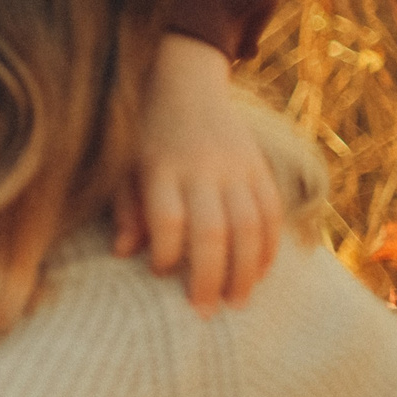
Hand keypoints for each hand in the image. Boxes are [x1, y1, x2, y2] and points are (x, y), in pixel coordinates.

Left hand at [118, 35, 281, 312]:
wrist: (185, 84)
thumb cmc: (145, 135)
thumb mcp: (124, 165)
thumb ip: (126, 207)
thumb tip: (123, 253)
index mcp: (162, 167)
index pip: (168, 217)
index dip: (166, 251)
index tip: (160, 273)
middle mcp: (203, 168)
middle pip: (214, 230)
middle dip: (210, 276)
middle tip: (204, 312)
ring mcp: (237, 168)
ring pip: (251, 227)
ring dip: (246, 270)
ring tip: (237, 302)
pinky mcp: (260, 168)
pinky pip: (273, 213)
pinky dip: (270, 247)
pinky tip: (259, 273)